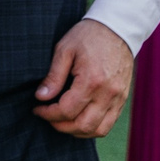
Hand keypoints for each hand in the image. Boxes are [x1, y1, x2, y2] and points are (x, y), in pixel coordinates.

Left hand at [35, 17, 134, 137]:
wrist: (118, 29)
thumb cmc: (88, 36)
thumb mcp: (64, 50)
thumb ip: (53, 76)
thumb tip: (40, 97)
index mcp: (92, 81)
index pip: (67, 110)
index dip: (48, 114)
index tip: (37, 109)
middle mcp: (108, 93)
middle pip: (83, 125)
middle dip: (60, 126)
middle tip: (47, 117)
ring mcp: (119, 98)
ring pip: (99, 129)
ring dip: (77, 131)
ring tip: (61, 121)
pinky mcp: (123, 99)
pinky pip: (109, 123)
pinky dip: (93, 127)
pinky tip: (78, 119)